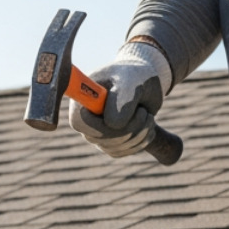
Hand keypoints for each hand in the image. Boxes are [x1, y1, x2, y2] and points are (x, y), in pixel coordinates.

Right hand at [69, 41, 170, 158]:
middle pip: (102, 139)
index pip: (81, 123)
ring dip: (139, 134)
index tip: (130, 111)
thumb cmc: (135, 77)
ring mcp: (96, 133)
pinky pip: (124, 151)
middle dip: (130, 128)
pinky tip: (148, 126)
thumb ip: (121, 101)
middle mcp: (84, 119)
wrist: (145, 83)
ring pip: (115, 147)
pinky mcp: (110, 143)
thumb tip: (112, 125)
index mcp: (80, 99)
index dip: (105, 124)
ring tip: (148, 116)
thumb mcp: (130, 82)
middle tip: (145, 113)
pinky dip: (141, 141)